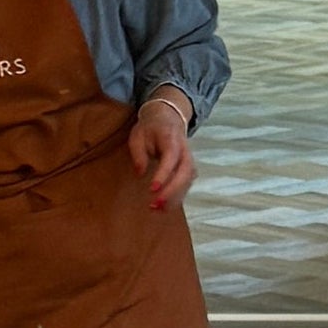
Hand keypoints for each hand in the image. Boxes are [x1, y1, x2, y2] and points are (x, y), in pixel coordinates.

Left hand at [128, 91, 195, 209]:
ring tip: (157, 209)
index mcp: (172, 140)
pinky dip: (176, 197)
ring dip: (174, 198)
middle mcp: (185, 151)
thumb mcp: (138, 135)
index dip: (163, 175)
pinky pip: (186, 185)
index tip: (152, 189)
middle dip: (172, 191)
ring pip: (188, 182)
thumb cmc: (150, 128)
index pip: (171, 159)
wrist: (168, 117)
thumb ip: (138, 154)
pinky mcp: (188, 169)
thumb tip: (140, 173)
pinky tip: (164, 207)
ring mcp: (189, 161)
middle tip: (155, 204)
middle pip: (185, 173)